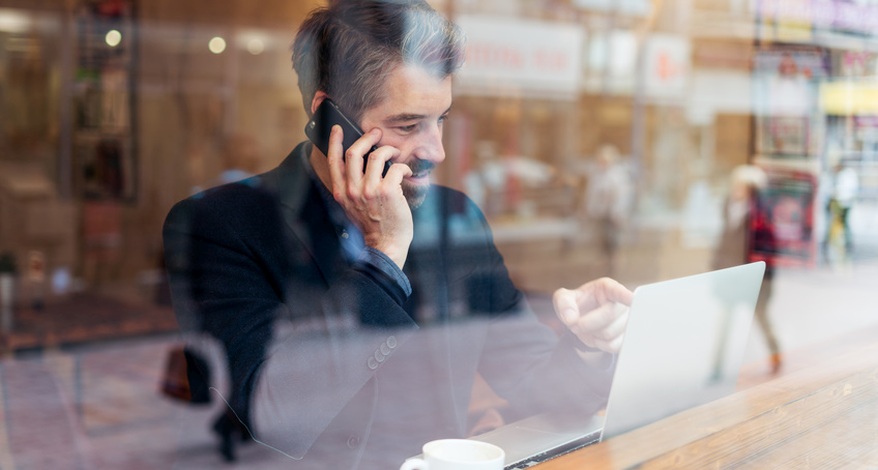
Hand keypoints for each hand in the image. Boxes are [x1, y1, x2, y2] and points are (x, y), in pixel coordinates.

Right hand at [326, 125, 413, 267]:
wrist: (386, 245)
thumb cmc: (373, 225)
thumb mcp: (353, 207)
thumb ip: (352, 188)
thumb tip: (360, 164)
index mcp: (341, 193)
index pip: (334, 161)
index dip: (335, 142)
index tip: (338, 129)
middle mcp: (353, 190)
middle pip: (354, 152)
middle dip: (367, 138)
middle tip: (377, 133)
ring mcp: (369, 191)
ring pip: (376, 156)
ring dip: (388, 150)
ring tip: (395, 154)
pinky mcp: (388, 192)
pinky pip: (396, 168)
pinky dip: (403, 167)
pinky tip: (406, 172)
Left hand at [552, 277, 633, 352]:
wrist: (582, 320)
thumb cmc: (575, 304)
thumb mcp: (563, 298)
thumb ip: (563, 303)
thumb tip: (570, 318)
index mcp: (608, 288)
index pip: (619, 291)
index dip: (626, 296)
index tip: (633, 299)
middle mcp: (622, 303)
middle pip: (609, 315)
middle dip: (587, 323)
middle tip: (574, 324)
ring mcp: (626, 320)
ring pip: (611, 333)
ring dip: (593, 334)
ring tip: (585, 328)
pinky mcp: (626, 336)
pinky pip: (614, 346)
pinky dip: (600, 345)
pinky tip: (596, 337)